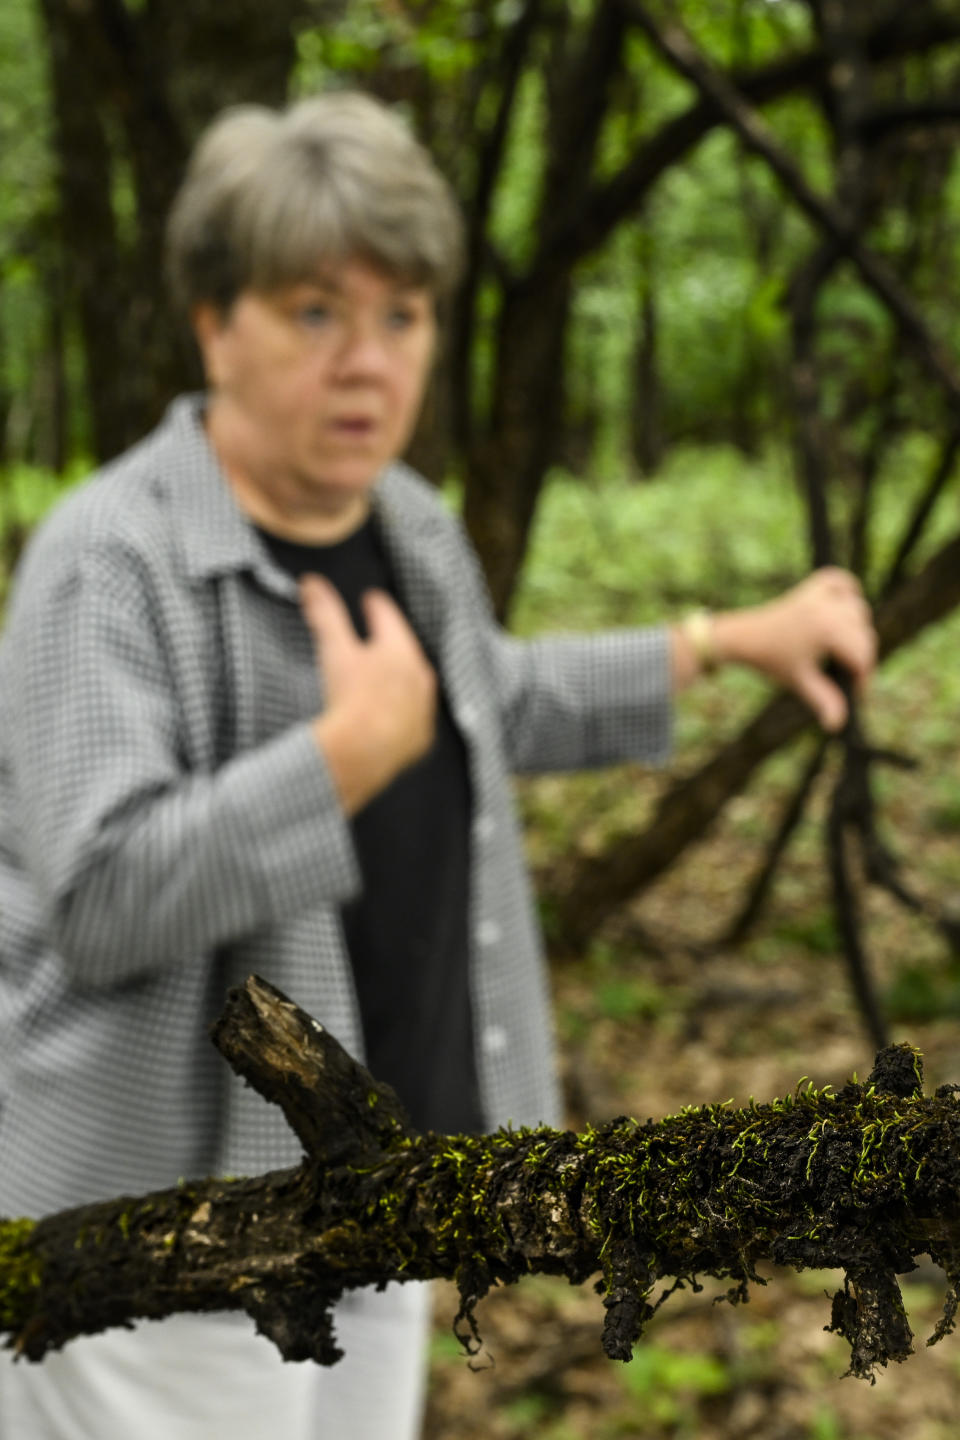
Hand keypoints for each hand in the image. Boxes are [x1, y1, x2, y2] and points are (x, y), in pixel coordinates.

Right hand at [300, 574, 436, 813]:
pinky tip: (387, 712)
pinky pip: (411, 716)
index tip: (370, 599)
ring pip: (412, 683)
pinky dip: (400, 709)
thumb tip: (311, 583)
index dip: (376, 605)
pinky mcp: (419, 737)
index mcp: (401, 649)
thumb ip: (324, 613)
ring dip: (398, 675)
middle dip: (389, 640)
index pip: (389, 616)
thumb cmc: (349, 698)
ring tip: (382, 672)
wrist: (361, 753)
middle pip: (404, 648)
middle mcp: (419, 675)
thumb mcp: (334, 649)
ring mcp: (422, 708)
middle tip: (376, 634)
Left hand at [712, 567, 876, 731]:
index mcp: (827, 629)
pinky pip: (840, 581)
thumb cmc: (771, 660)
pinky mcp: (812, 586)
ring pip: (858, 609)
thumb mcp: (800, 681)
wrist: (743, 637)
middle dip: (861, 657)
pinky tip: (845, 608)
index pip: (863, 654)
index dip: (864, 677)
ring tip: (842, 651)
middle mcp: (828, 607)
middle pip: (865, 633)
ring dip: (857, 628)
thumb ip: (824, 701)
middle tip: (848, 676)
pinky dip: (847, 592)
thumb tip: (837, 726)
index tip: (857, 693)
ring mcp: (820, 594)